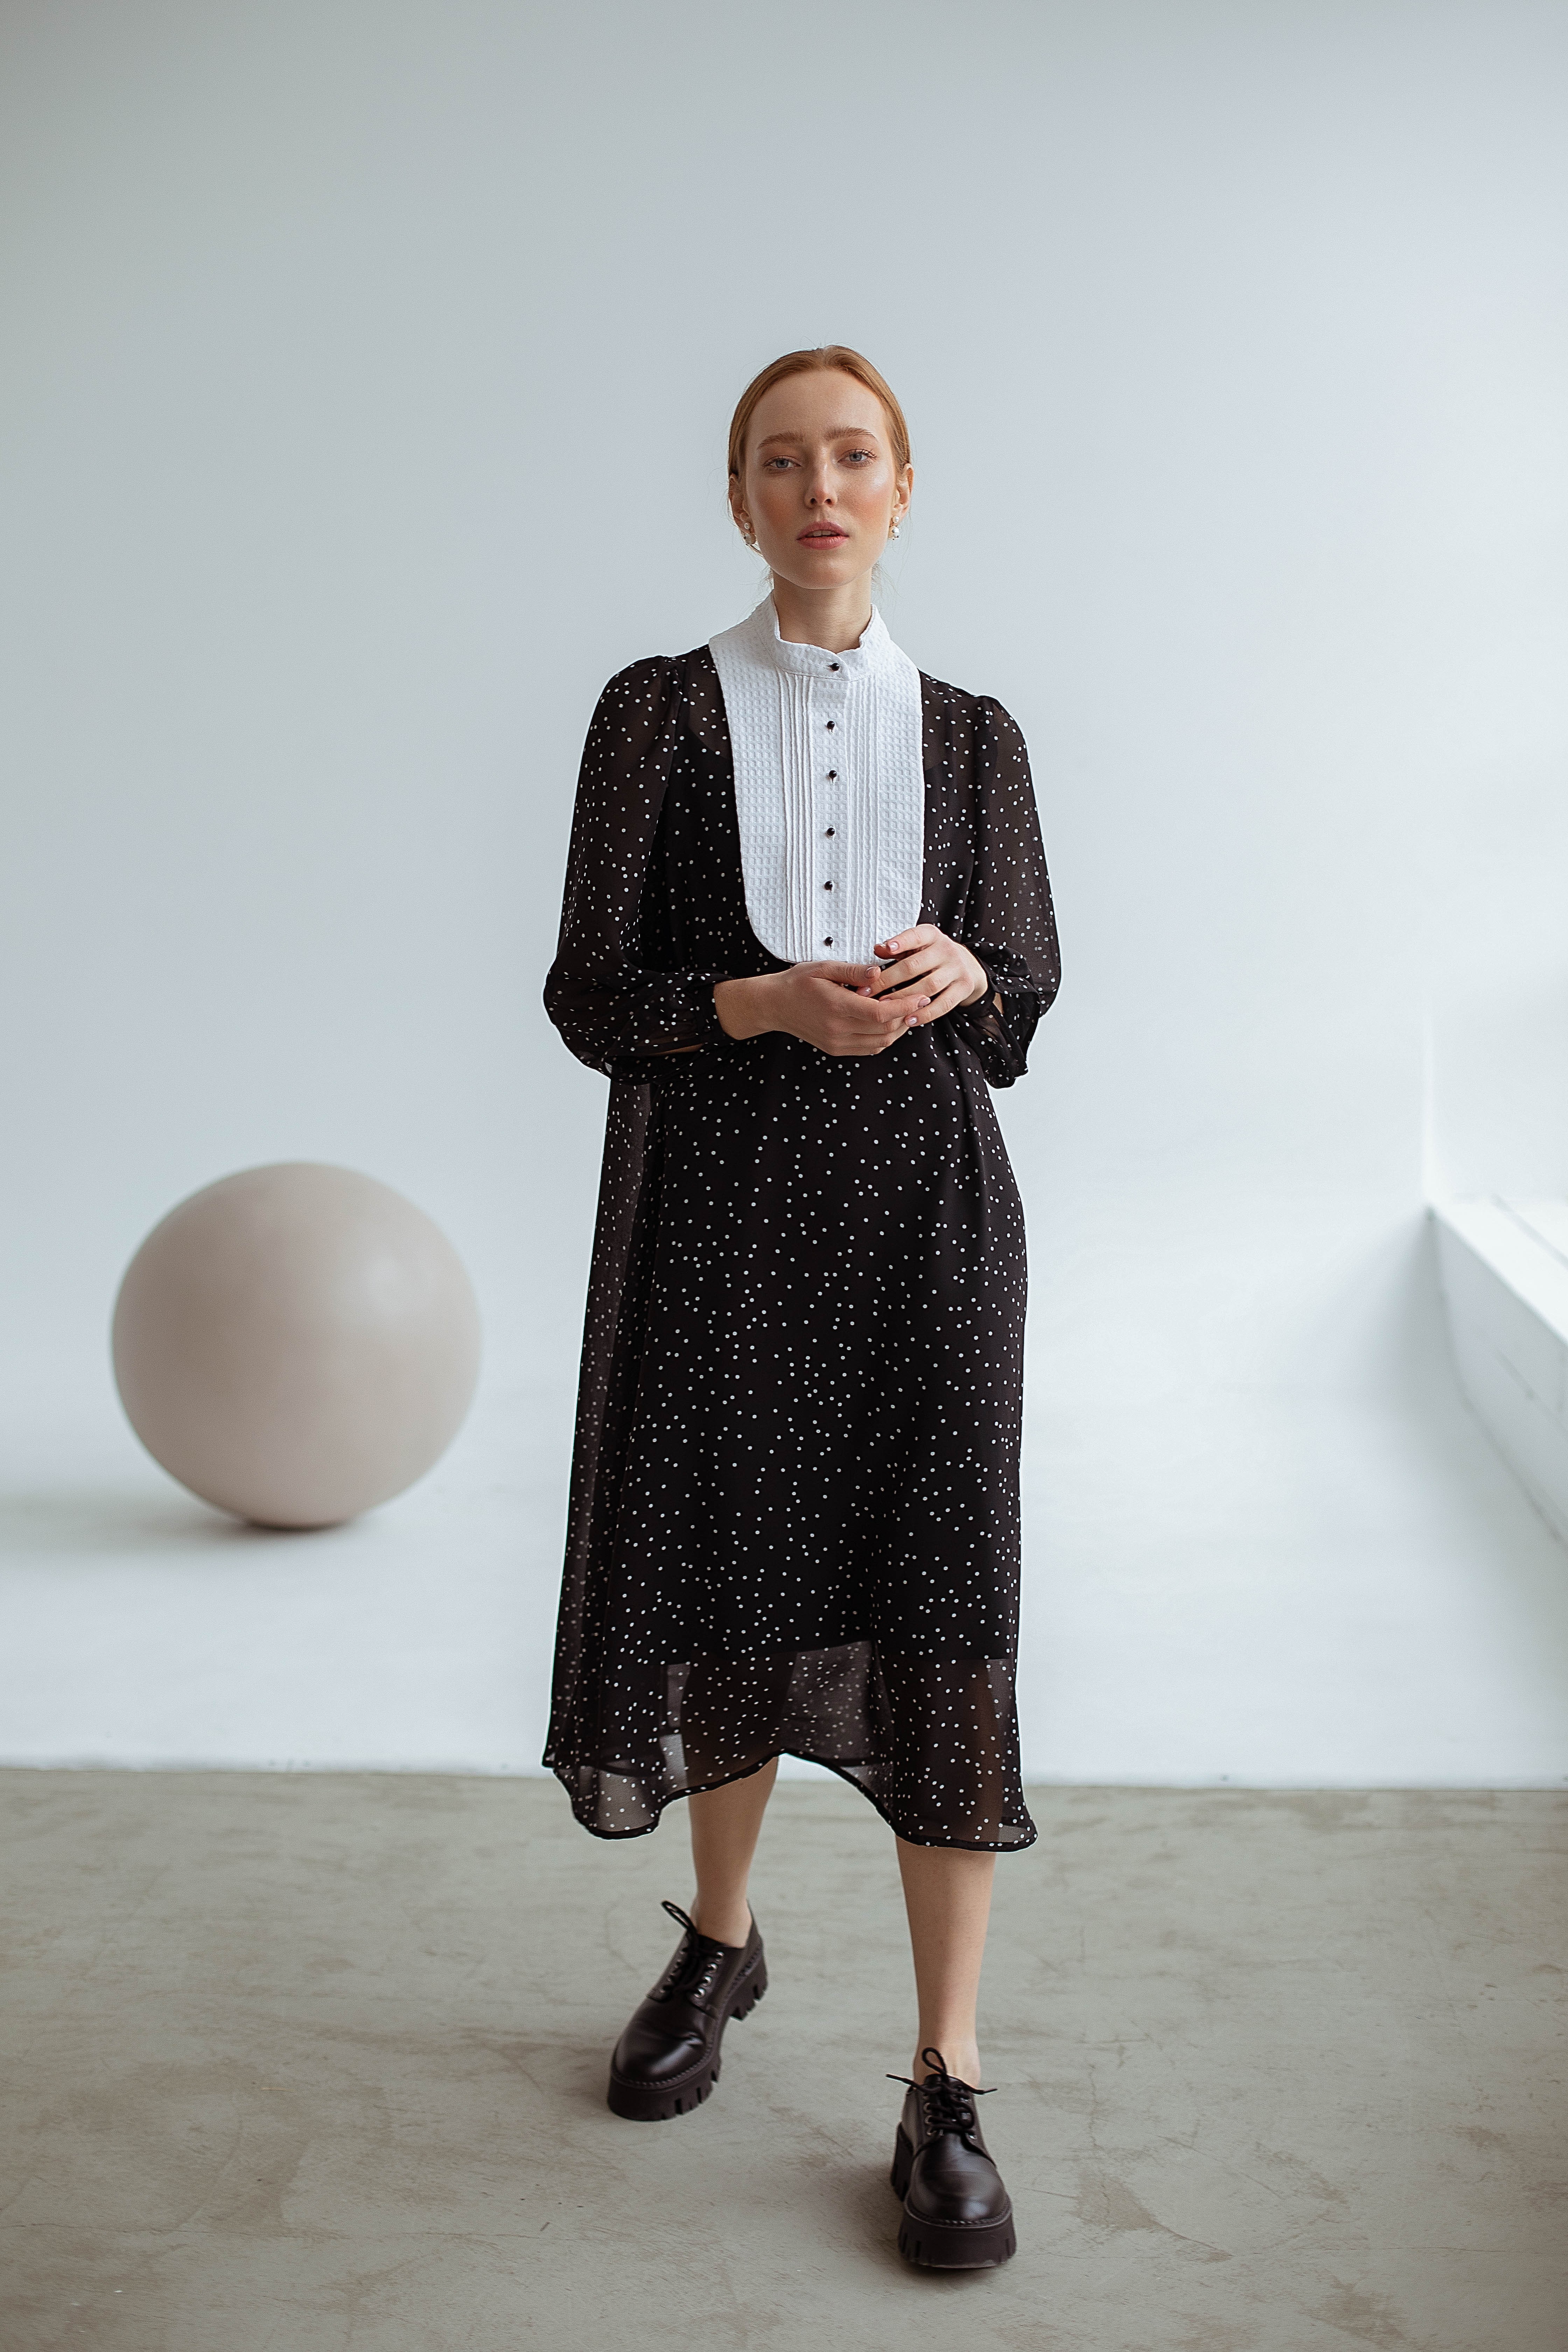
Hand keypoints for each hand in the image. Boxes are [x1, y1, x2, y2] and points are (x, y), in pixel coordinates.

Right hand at [714, 963, 923, 1055]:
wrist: (774, 1005)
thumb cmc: (799, 982)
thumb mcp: (824, 967)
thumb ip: (854, 971)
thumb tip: (879, 972)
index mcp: (837, 1006)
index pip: (881, 1013)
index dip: (905, 1007)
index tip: (922, 997)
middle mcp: (838, 1030)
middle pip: (885, 1030)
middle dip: (906, 1016)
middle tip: (918, 1000)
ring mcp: (837, 1043)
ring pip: (880, 1042)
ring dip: (897, 1028)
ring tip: (905, 1011)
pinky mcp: (836, 1049)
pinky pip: (869, 1048)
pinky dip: (883, 1037)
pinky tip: (887, 1022)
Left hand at [866, 926, 988, 1022]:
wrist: (967, 964)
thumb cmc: (930, 956)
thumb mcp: (915, 947)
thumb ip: (896, 948)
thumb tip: (878, 949)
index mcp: (931, 935)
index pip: (915, 936)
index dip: (900, 942)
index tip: (884, 950)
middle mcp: (946, 949)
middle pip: (914, 965)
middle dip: (888, 980)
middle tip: (867, 992)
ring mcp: (957, 968)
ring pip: (928, 986)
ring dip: (904, 998)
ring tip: (884, 1008)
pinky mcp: (964, 987)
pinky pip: (944, 1004)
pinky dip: (926, 1014)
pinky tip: (908, 1020)